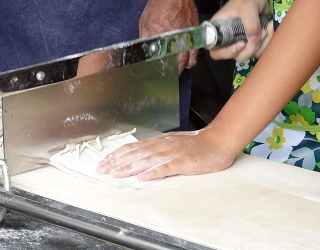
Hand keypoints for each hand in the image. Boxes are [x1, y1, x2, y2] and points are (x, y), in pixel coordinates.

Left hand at [96, 127, 235, 180]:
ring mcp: (172, 153)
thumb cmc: (196, 145)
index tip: (104, 163)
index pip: (133, 148)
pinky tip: (143, 177)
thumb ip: (157, 149)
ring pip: (146, 160)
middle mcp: (162, 146)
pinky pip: (166, 167)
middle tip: (102, 170)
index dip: (117, 155)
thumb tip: (140, 156)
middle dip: (117, 162)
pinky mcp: (183, 162)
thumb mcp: (172, 144)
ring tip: (116, 174)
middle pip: (135, 154)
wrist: (218, 141)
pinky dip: (153, 172)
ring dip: (129, 167)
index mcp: (159, 142)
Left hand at [139, 0, 198, 72]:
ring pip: (188, 59)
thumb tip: (145, 50)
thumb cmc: (159, 3)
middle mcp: (174, 37)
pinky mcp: (195, 32)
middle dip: (174, 72)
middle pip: (177, 62)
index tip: (157, 74)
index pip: (160, 58)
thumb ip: (145, 37)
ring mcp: (186, 35)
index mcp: (159, 34)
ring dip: (184, 67)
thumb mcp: (145, 20)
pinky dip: (193, 58)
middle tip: (170, 76)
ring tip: (179, 71)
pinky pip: (195, 50)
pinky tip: (189, 61)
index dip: (159, 68)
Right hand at [209, 0, 272, 62]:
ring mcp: (241, 42)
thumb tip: (253, 41)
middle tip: (260, 34)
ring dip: (262, 44)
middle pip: (236, 56)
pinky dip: (268, 42)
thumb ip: (250, 24)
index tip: (241, 43)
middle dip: (250, 48)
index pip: (215, 51)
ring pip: (250, 55)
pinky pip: (260, 50)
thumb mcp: (248, 7)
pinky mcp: (252, 42)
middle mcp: (228, 40)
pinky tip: (270, 28)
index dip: (226, 53)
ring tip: (267, 28)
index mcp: (219, 31)